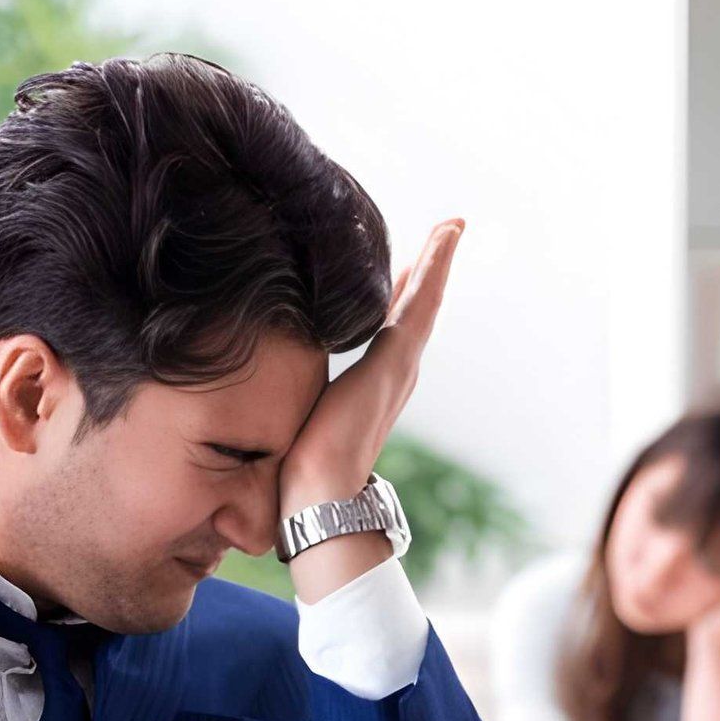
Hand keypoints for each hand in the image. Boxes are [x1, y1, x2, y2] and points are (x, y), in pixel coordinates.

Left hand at [278, 219, 462, 602]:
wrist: (317, 493)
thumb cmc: (302, 471)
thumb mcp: (298, 415)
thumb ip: (297, 399)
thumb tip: (267, 396)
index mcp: (374, 386)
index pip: (390, 329)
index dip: (401, 297)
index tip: (408, 266)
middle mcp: (395, 374)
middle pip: (415, 310)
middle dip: (428, 272)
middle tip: (446, 235)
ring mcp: (399, 366)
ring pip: (423, 301)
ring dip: (438, 261)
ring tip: (452, 227)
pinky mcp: (393, 360)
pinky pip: (419, 303)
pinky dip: (434, 268)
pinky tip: (442, 238)